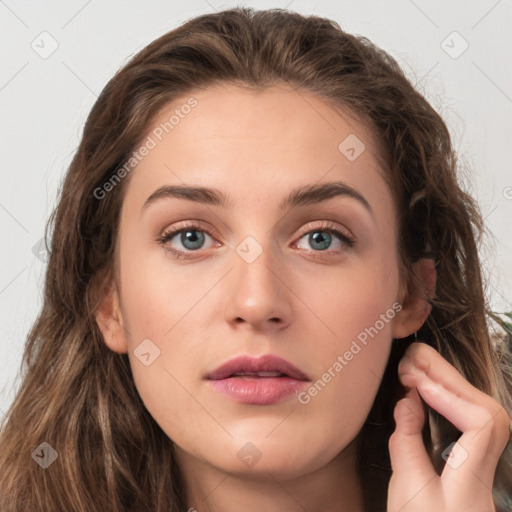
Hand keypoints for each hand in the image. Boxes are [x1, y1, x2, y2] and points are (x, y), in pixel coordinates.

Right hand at [387, 341, 510, 511]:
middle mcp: (485, 470)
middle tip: (414, 358)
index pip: (481, 425)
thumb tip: (408, 400)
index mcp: (470, 481)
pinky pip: (472, 420)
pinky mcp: (475, 463)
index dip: (450, 397)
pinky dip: (450, 398)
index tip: (415, 385)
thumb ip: (407, 439)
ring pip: (483, 412)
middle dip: (449, 379)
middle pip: (486, 411)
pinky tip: (427, 391)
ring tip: (417, 367)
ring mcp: (484, 466)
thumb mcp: (405, 487)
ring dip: (450, 384)